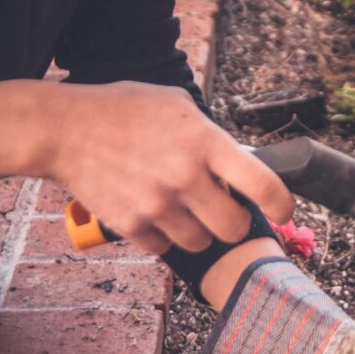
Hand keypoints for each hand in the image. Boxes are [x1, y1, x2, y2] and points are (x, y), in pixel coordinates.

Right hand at [45, 81, 293, 254]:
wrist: (68, 129)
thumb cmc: (127, 109)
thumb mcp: (178, 105)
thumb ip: (209, 135)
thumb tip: (235, 161)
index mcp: (205, 142)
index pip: (261, 183)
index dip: (281, 203)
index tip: (286, 210)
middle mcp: (185, 177)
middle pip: (233, 228)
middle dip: (234, 222)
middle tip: (226, 212)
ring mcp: (157, 205)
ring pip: (200, 243)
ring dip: (199, 231)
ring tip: (184, 208)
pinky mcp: (130, 225)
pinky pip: (163, 249)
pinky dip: (164, 237)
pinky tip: (154, 211)